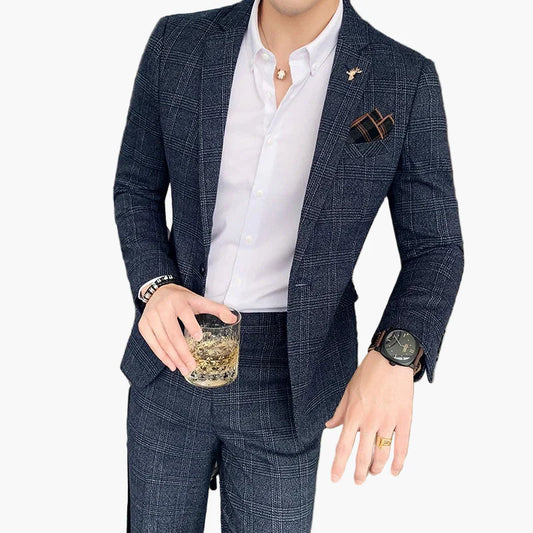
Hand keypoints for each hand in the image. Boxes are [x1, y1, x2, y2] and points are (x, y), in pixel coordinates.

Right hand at [138, 284, 236, 376]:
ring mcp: (151, 317)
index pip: (185, 314)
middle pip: (173, 333)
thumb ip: (217, 309)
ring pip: (162, 341)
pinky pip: (152, 343)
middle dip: (182, 352)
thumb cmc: (182, 299)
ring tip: (184, 369)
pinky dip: (162, 355)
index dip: (191, 325)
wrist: (158, 290)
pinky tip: (171, 364)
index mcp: (179, 301)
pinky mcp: (143, 325)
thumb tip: (234, 319)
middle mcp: (163, 308)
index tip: (199, 338)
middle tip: (192, 366)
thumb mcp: (199, 300)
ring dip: (173, 357)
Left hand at [324, 349, 413, 483]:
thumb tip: (329, 426)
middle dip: (359, 472)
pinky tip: (394, 470)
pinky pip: (402, 446)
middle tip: (357, 481)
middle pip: (363, 455)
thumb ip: (339, 411)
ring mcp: (388, 421)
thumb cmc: (369, 372)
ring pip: (382, 454)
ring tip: (373, 473)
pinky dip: (398, 461)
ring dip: (376, 468)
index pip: (344, 446)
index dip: (339, 465)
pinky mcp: (404, 419)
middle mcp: (369, 421)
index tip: (335, 478)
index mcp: (353, 414)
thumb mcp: (348, 390)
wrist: (391, 359)